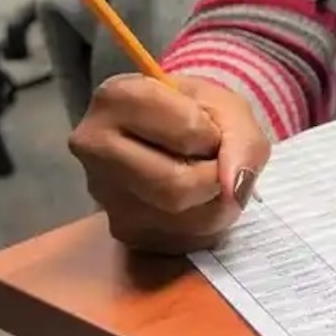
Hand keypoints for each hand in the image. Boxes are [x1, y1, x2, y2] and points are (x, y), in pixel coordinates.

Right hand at [70, 75, 270, 254]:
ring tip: (205, 176)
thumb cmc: (198, 113)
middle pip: (175, 186)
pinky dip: (205, 220)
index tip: (205, 127)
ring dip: (215, 201)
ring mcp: (102, 193)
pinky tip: (195, 198)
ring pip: (180, 217)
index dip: (210, 132)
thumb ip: (241, 138)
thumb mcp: (228, 108)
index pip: (185, 129)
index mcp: (116, 98)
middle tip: (211, 159)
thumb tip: (234, 187)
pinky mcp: (121, 229)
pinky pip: (181, 237)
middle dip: (214, 175)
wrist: (176, 135)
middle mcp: (94, 146)